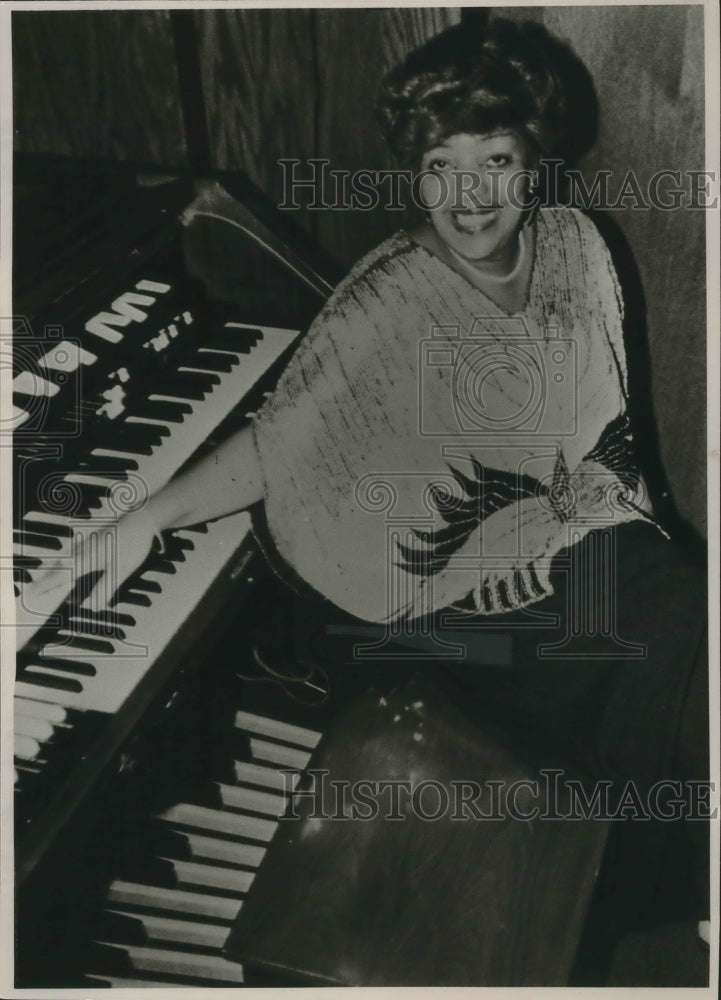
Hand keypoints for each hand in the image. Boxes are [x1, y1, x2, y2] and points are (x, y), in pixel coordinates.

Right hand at [28, 504, 158, 610]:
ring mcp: (89, 541)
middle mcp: (83, 549)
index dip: (46, 586)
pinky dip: (67, 557)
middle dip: (46, 577)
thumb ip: (105, 589)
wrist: (142, 519)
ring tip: (48, 575)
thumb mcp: (120, 571)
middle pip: (59, 565)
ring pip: (66, 556)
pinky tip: (71, 556)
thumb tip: (91, 607)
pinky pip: (74, 549)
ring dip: (55, 567)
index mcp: (86, 559)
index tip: (33, 593)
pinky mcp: (96, 536)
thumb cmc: (132, 546)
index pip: (61, 576)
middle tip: (35, 586)